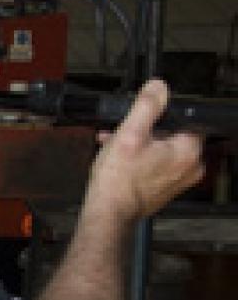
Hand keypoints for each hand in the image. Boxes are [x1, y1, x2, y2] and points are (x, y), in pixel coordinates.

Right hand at [86, 79, 204, 220]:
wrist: (109, 212)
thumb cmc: (118, 179)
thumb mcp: (129, 134)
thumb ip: (147, 106)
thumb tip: (158, 86)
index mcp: (188, 151)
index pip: (184, 120)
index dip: (160, 116)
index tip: (141, 120)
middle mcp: (191, 167)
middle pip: (172, 135)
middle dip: (145, 130)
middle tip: (123, 133)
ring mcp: (179, 180)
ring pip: (162, 150)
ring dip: (140, 144)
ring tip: (114, 145)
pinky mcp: (166, 189)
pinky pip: (157, 166)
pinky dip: (141, 160)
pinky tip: (119, 159)